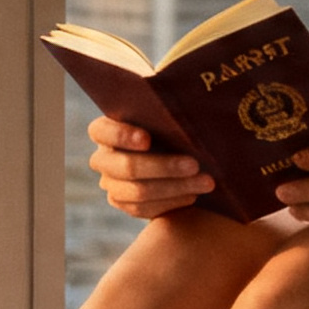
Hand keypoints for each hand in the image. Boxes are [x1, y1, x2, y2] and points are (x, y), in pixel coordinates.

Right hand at [87, 116, 215, 219]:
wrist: (178, 157)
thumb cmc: (174, 128)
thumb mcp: (169, 117)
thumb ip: (169, 111)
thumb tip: (188, 99)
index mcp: (106, 130)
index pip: (101, 131)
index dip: (122, 135)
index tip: (148, 139)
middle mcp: (103, 158)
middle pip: (126, 166)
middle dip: (163, 166)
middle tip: (195, 164)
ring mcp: (111, 184)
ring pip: (138, 191)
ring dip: (175, 187)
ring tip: (206, 182)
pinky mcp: (123, 204)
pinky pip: (144, 209)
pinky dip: (172, 202)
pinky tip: (193, 195)